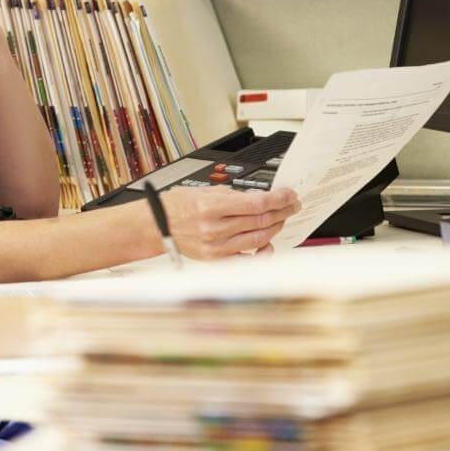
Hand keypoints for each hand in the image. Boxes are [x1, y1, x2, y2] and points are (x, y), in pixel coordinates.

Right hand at [159, 187, 299, 260]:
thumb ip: (233, 196)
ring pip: (258, 238)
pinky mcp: (216, 259)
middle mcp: (214, 229)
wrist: (157, 225)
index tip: (289, 195)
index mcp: (210, 207)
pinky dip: (262, 252)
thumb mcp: (204, 191)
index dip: (278, 199)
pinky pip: (247, 259)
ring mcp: (216, 246)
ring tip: (282, 218)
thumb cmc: (177, 206)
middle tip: (292, 205)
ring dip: (276, 226)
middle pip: (261, 220)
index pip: (256, 204)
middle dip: (282, 211)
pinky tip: (269, 243)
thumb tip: (261, 198)